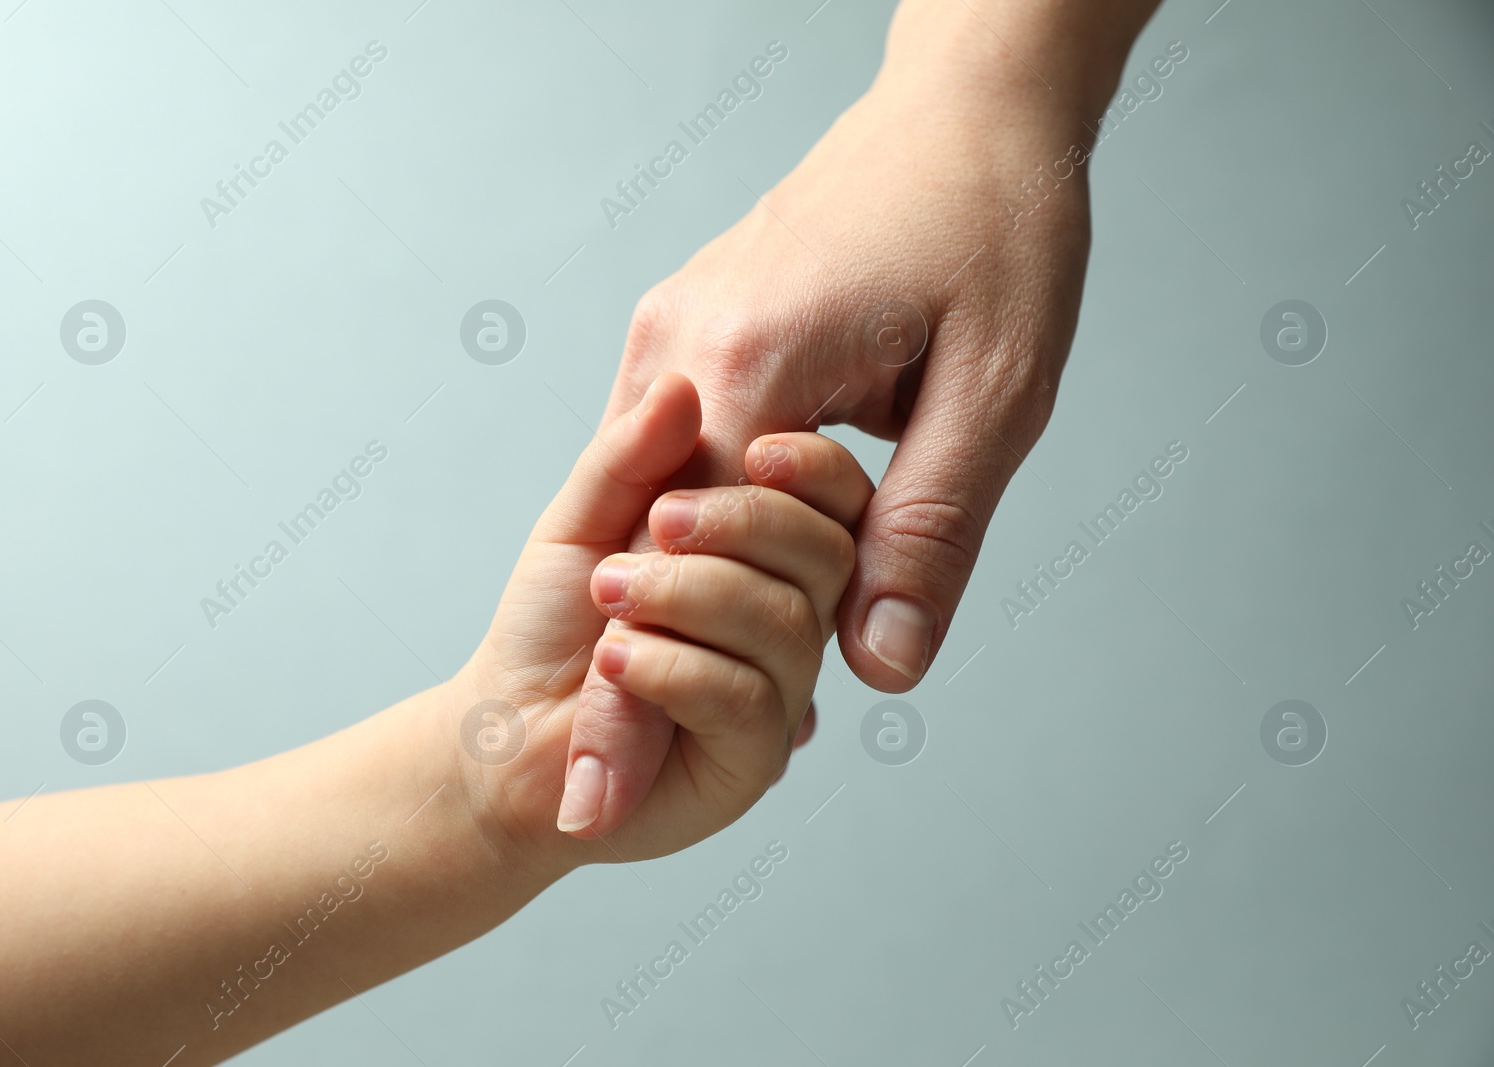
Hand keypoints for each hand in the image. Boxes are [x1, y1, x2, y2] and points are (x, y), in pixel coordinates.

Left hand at [447, 373, 871, 864]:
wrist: (503, 731)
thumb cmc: (549, 629)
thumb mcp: (581, 521)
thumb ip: (630, 459)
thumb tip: (680, 391)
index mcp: (764, 556)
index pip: (838, 502)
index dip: (814, 471)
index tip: (757, 451)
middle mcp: (788, 622)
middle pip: (829, 557)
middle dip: (740, 526)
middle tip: (655, 523)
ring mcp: (778, 694)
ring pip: (787, 626)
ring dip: (686, 597)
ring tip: (610, 598)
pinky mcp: (752, 761)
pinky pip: (746, 699)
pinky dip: (672, 667)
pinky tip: (615, 660)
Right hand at [569, 0, 1160, 836]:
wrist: (966, 107)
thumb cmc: (995, 230)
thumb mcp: (995, 392)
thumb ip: (927, 533)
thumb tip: (880, 665)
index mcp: (754, 362)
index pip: (678, 561)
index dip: (637, 693)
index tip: (599, 796)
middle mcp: (684, 342)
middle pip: (639, 535)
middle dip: (618, 669)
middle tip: (596, 790)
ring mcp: (674, 326)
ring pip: (645, 486)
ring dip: (649, 591)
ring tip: (625, 712)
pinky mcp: (689, 320)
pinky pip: (666, 441)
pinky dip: (672, 519)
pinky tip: (681, 582)